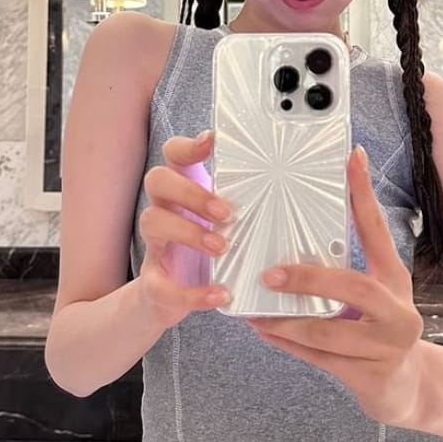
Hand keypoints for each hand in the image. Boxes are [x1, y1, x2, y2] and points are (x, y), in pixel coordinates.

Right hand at [138, 130, 231, 326]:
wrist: (171, 299)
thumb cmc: (209, 248)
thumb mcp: (225, 222)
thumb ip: (244, 204)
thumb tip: (290, 187)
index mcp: (182, 190)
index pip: (174, 154)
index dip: (188, 145)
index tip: (212, 142)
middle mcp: (163, 209)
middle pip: (158, 179)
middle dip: (191, 191)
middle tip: (225, 212)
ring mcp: (154, 243)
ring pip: (152, 221)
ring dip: (189, 232)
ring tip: (222, 247)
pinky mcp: (153, 280)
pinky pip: (159, 284)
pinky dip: (191, 292)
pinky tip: (219, 294)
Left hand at [248, 146, 424, 425]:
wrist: (409, 386)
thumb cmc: (381, 325)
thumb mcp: (375, 291)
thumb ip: (345, 268)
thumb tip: (296, 231)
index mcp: (395, 278)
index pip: (377, 230)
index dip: (363, 193)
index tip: (350, 157)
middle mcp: (397, 311)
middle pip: (354, 289)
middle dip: (308, 280)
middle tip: (270, 273)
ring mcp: (386, 347)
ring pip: (328, 333)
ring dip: (286, 322)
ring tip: (255, 309)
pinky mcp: (371, 378)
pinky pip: (320, 360)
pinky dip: (288, 344)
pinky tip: (265, 330)